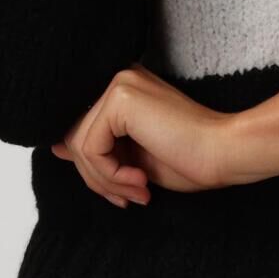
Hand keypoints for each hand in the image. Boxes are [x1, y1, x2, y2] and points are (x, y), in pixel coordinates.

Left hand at [50, 65, 232, 208]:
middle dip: (99, 178)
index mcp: (123, 90)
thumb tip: (55, 146)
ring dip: (106, 181)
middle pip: (75, 138)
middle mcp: (118, 79)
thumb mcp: (132, 157)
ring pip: (79, 146)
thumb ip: (97, 148)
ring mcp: (119, 84)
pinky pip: (90, 148)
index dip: (94, 169)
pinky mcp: (120, 98)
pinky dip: (110, 175)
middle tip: (131, 198)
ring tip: (138, 192)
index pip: (80, 130)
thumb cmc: (189, 158)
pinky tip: (141, 182)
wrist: (223, 153)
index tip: (121, 192)